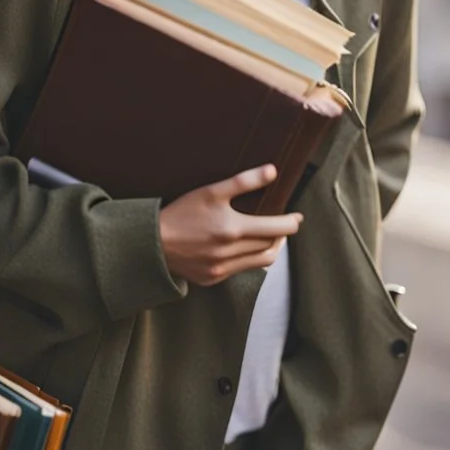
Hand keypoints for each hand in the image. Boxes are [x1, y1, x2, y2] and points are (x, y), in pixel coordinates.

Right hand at [158, 164, 302, 286]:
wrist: (152, 243)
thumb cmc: (181, 212)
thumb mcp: (211, 191)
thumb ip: (244, 181)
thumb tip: (273, 171)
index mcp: (232, 230)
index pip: (276, 229)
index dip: (291, 223)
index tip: (297, 217)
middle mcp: (229, 253)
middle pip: (271, 247)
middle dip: (282, 235)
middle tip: (286, 224)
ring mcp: (221, 269)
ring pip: (260, 262)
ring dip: (270, 249)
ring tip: (272, 236)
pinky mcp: (212, 278)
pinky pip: (241, 270)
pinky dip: (250, 258)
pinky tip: (246, 247)